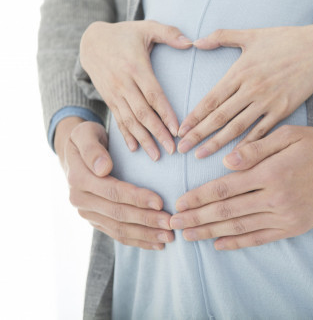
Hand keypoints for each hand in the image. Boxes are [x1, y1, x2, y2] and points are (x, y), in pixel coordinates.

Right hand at [56, 117, 173, 249]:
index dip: (137, 198)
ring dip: (145, 235)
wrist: (74, 151)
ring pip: (119, 228)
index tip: (161, 202)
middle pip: (118, 213)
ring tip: (169, 237)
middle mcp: (80, 200)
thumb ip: (93, 150)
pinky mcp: (95, 220)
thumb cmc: (86, 138)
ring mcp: (87, 213)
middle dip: (147, 220)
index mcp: (79, 179)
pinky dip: (137, 240)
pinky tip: (156, 244)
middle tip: (171, 223)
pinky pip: (117, 233)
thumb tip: (103, 169)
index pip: (113, 191)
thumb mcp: (85, 134)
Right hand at [79, 20, 191, 159]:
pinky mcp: (109, 98)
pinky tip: (134, 149)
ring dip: (143, 139)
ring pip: (130, 120)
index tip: (177, 129)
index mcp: (136, 67)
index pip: (153, 94)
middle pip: (142, 112)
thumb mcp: (147, 27)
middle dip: (157, 133)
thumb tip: (191, 42)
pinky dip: (126, 135)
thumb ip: (169, 33)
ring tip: (156, 156)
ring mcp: (114, 93)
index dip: (165, 113)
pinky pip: (118, 119)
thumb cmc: (125, 34)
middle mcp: (124, 83)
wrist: (90, 40)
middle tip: (172, 150)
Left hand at [170, 123, 312, 249]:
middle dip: (197, 218)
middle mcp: (275, 198)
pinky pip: (262, 238)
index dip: (199, 196)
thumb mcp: (289, 135)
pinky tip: (220, 244)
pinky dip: (239, 243)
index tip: (180, 202)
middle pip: (226, 210)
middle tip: (174, 223)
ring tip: (189, 236)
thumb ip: (256, 148)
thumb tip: (227, 162)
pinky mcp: (296, 226)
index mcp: (270, 172)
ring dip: (211, 233)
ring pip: (240, 227)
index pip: (225, 187)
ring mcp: (286, 215)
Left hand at [177, 24, 312, 157]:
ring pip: (237, 127)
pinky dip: (247, 145)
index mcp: (240, 72)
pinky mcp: (283, 111)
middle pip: (219, 117)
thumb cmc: (284, 40)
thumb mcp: (251, 34)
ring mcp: (267, 102)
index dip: (194, 116)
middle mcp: (251, 89)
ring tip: (200, 156)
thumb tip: (195, 41)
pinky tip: (235, 156)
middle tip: (181, 149)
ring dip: (217, 143)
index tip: (180, 130)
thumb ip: (221, 37)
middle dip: (198, 135)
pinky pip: (261, 132)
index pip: (211, 99)